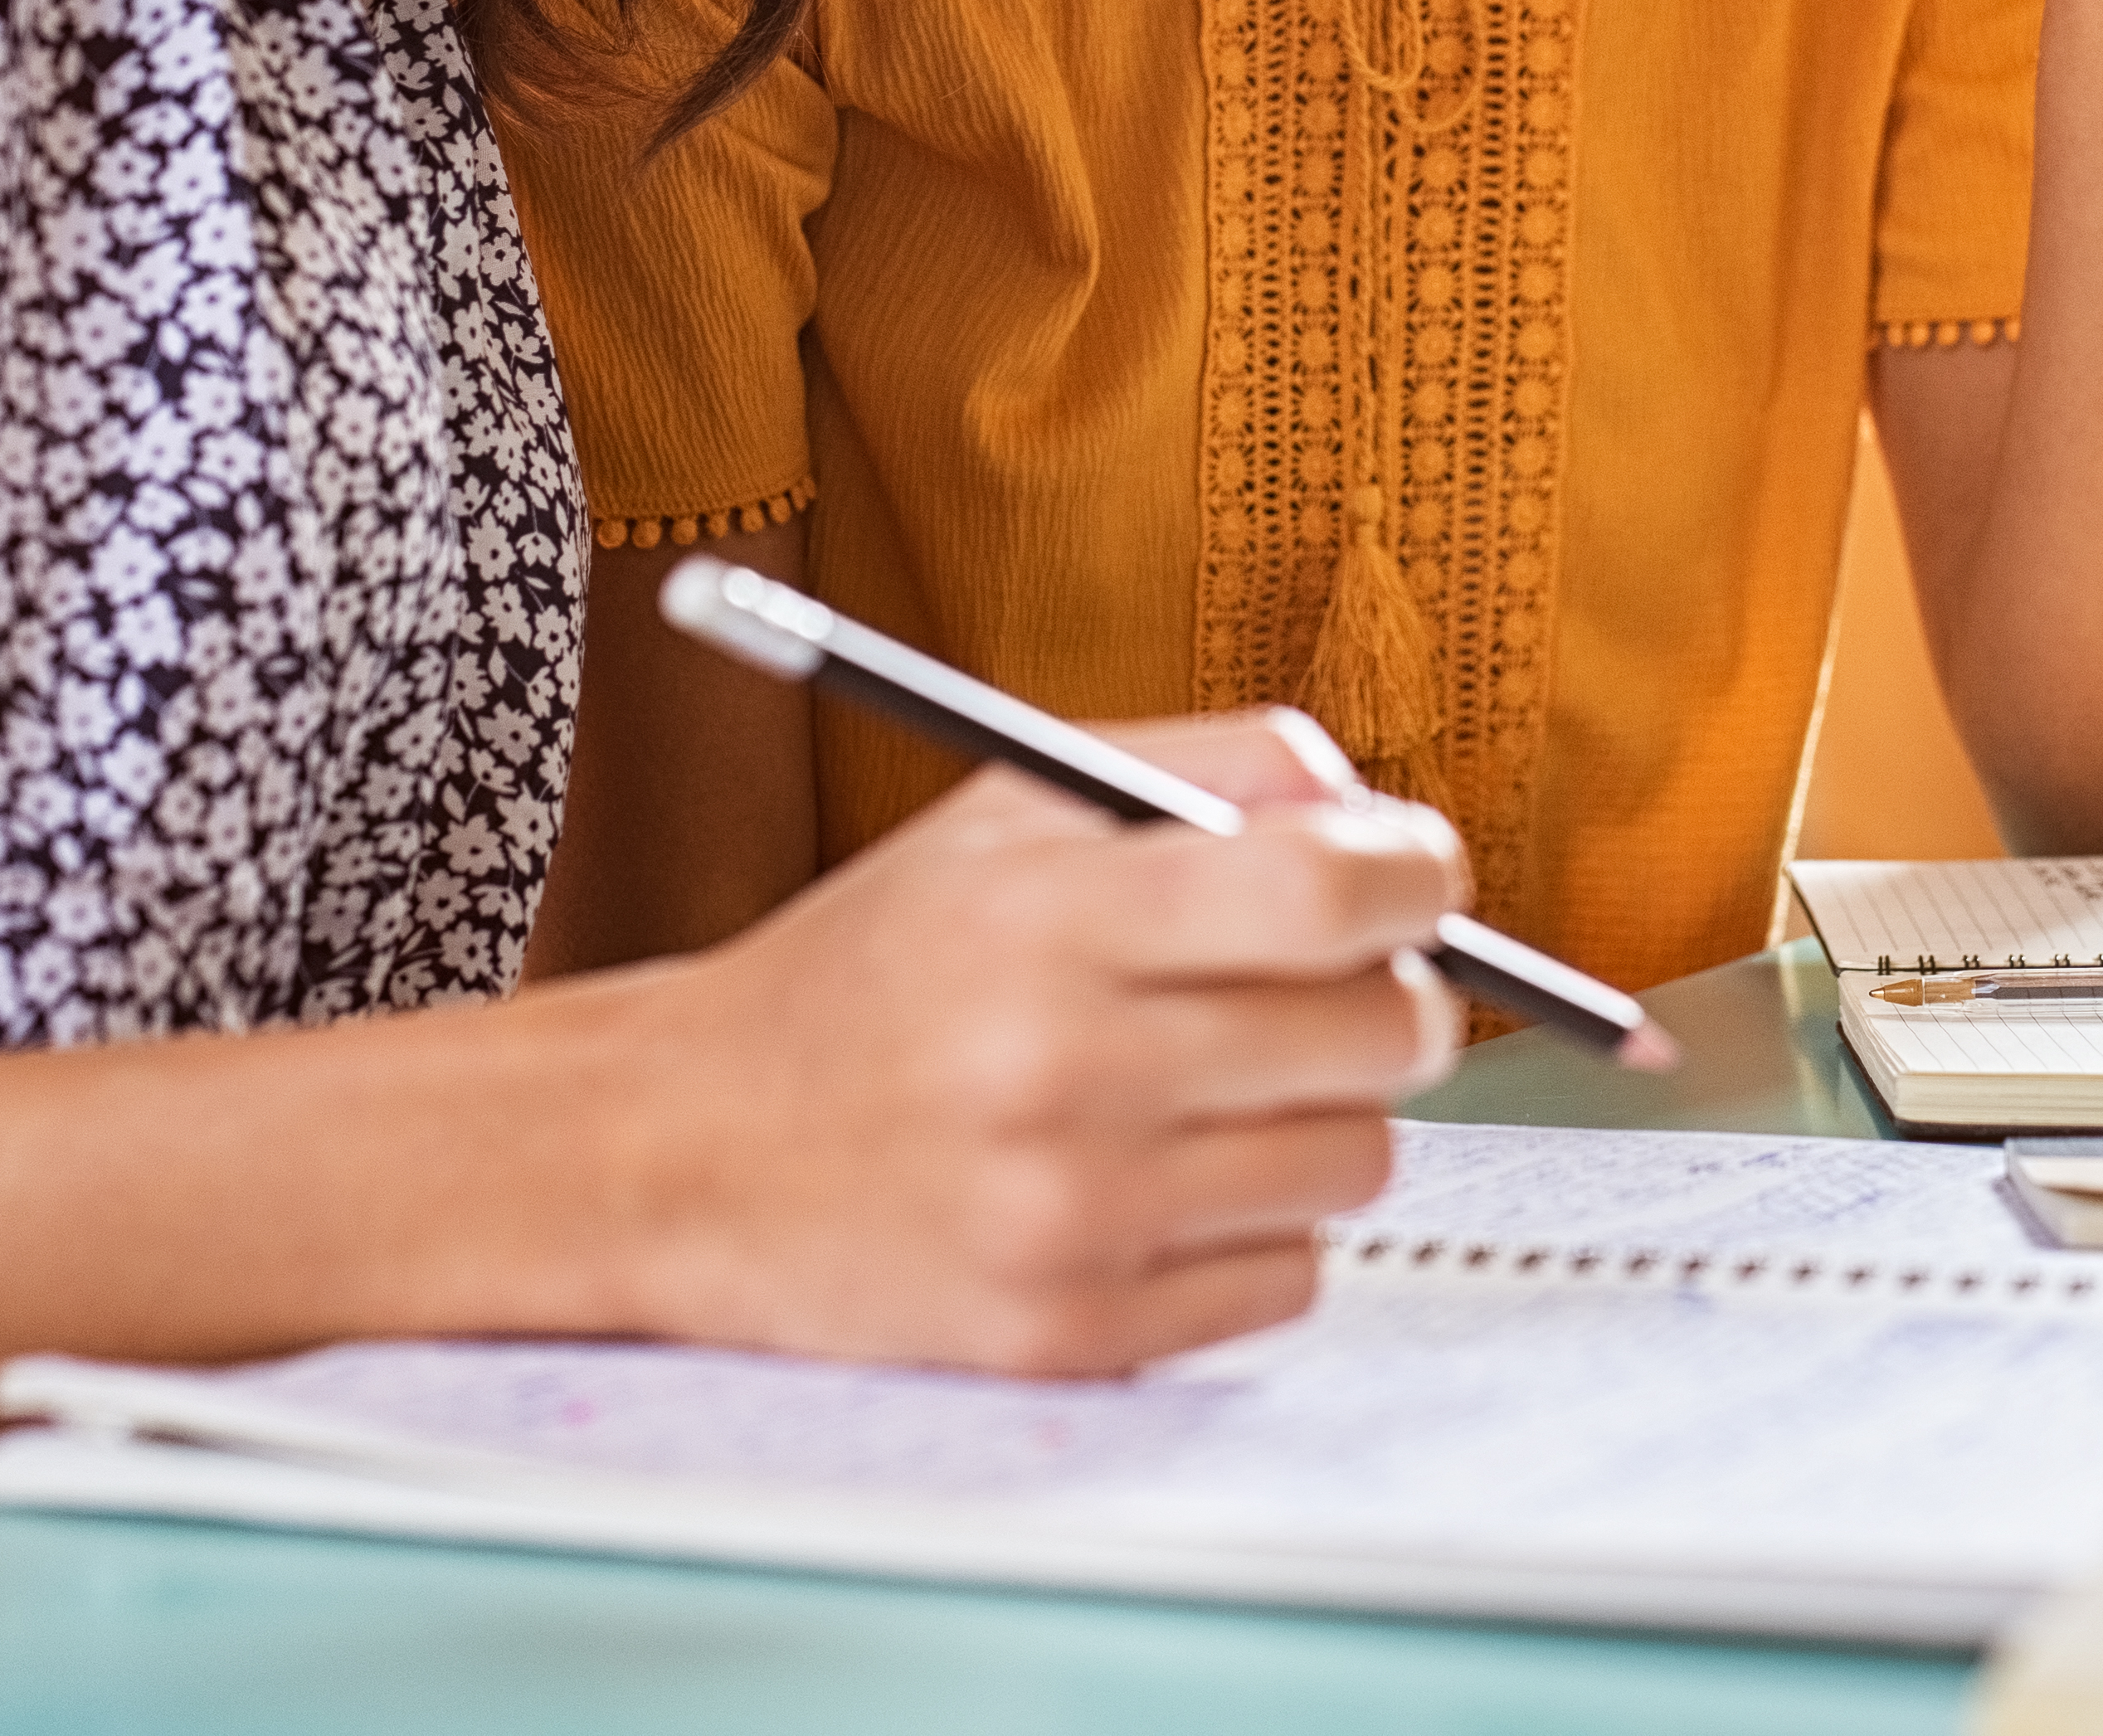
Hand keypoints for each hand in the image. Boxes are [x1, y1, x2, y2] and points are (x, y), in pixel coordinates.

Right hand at [568, 710, 1465, 1375]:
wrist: (685, 1150)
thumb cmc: (869, 971)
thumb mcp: (1006, 809)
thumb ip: (1206, 767)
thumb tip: (1377, 805)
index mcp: (1050, 918)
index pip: (1328, 888)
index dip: (1415, 871)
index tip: (1417, 875)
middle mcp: (1065, 1071)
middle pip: (1380, 1033)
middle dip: (1382, 994)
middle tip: (1322, 985)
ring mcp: (1075, 1218)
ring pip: (1357, 1161)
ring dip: (1317, 1116)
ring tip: (1213, 1087)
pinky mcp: (1075, 1335)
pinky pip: (1291, 1276)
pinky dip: (1255, 1226)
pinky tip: (1161, 1182)